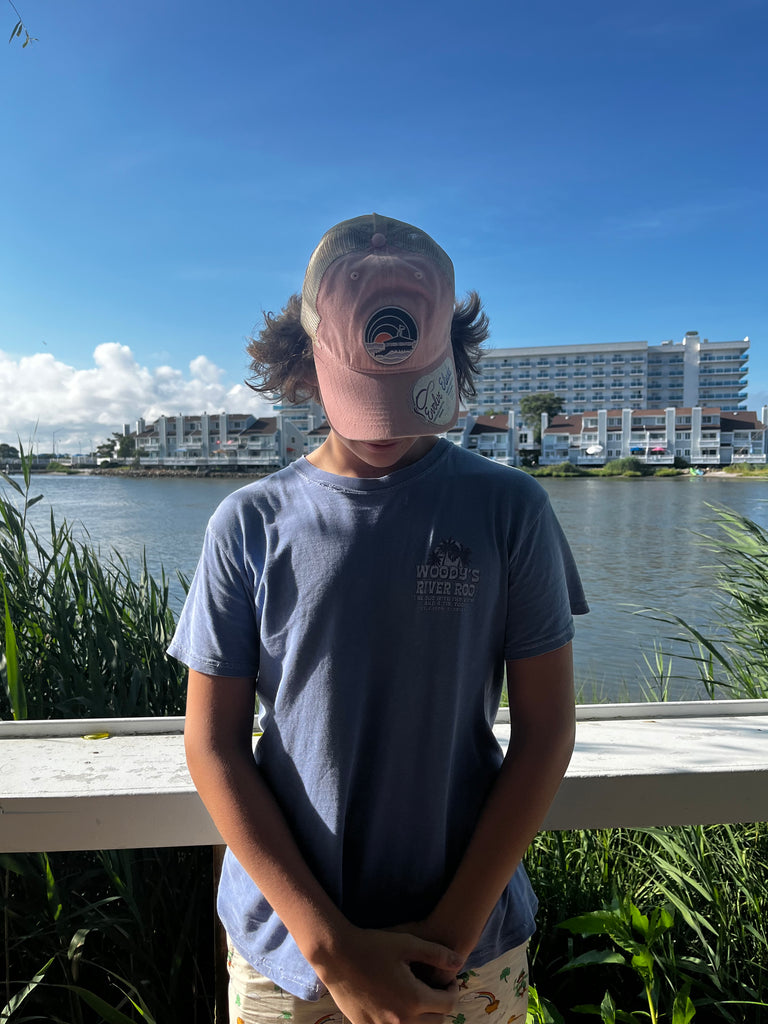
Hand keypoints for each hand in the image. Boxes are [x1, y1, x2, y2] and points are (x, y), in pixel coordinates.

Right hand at [315, 925, 462, 1023]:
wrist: (337, 956)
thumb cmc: (373, 945)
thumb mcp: (408, 943)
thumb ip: (437, 953)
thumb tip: (460, 962)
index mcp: (414, 998)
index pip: (448, 1004)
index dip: (453, 991)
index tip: (448, 981)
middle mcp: (401, 1020)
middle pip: (436, 1022)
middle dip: (440, 1006)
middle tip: (435, 990)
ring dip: (423, 1018)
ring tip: (418, 999)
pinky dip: (401, 1023)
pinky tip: (397, 1005)